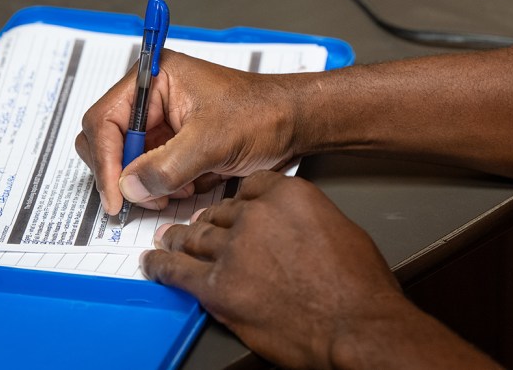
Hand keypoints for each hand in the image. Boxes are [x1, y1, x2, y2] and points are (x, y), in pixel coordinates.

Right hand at [74, 49, 298, 214]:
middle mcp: (153, 98)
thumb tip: (128, 186)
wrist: (294, 124)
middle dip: (127, 174)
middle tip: (150, 196)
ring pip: (128, 162)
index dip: (106, 161)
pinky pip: (150, 173)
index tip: (117, 196)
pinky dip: (163, 187)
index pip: (105, 120)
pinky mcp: (173, 143)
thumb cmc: (263, 115)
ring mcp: (162, 122)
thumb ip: (167, 166)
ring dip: (148, 183)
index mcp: (155, 78)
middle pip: (108, 141)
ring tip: (180, 189)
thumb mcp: (213, 141)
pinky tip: (191, 185)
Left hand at [143, 171, 407, 369]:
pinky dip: (161, 266)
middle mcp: (256, 215)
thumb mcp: (338, 229)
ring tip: (168, 241)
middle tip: (196, 228)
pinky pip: (177, 271)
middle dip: (208, 223)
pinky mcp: (217, 286)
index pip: (249, 187)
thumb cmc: (358, 285)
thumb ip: (304, 219)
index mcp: (288, 194)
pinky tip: (153, 263)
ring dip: (180, 240)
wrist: (355, 324)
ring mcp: (233, 250)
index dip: (238, 202)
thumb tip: (289, 230)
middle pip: (219, 213)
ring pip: (194, 237)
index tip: (233, 209)